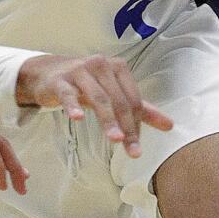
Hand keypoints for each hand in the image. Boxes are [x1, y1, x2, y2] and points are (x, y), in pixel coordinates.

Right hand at [16, 53, 173, 157]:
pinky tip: (76, 118)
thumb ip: (141, 109)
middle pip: (118, 101)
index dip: (137, 124)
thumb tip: (170, 126)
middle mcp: (102, 66)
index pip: (133, 100)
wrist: (49, 73)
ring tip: (115, 139)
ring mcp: (80, 71)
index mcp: (118, 68)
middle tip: (132, 152)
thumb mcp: (113, 93)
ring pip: (98, 98)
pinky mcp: (60, 80)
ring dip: (108, 120)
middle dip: (127, 128)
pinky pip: (68, 94)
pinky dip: (72, 105)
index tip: (136, 147)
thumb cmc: (86, 84)